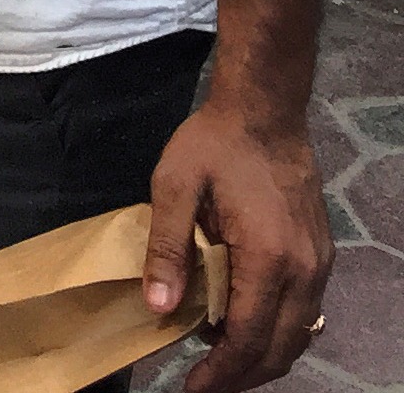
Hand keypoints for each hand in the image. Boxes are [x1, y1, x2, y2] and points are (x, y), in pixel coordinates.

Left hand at [143, 96, 330, 392]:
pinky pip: (304, 313)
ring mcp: (318, 266)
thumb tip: (159, 307)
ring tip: (220, 362)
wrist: (265, 112)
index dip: (221, 372)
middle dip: (242, 375)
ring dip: (262, 357)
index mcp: (268, 260)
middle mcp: (303, 272)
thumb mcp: (174, 185)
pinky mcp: (319, 256)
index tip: (193, 389)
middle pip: (279, 348)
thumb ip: (167, 248)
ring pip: (297, 336)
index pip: (248, 339)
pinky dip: (277, 332)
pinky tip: (244, 325)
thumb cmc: (214, 145)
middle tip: (204, 384)